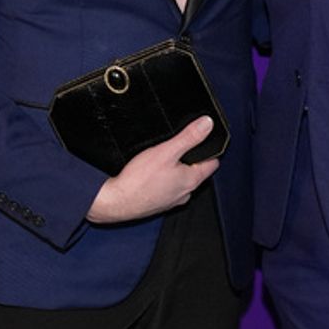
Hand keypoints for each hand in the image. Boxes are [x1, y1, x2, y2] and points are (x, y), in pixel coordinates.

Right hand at [86, 118, 218, 223]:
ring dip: (175, 171)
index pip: (212, 163)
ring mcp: (170, 201)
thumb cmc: (139, 180)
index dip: (210, 150)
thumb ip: (189, 137)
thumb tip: (207, 124)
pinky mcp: (157, 204)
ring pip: (179, 182)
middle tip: (180, 148)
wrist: (116, 202)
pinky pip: (165, 189)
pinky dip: (162, 181)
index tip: (206, 141)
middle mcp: (184, 194)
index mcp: (191, 181)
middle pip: (196, 172)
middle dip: (190, 160)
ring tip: (164, 160)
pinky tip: (150, 175)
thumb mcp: (166, 151)